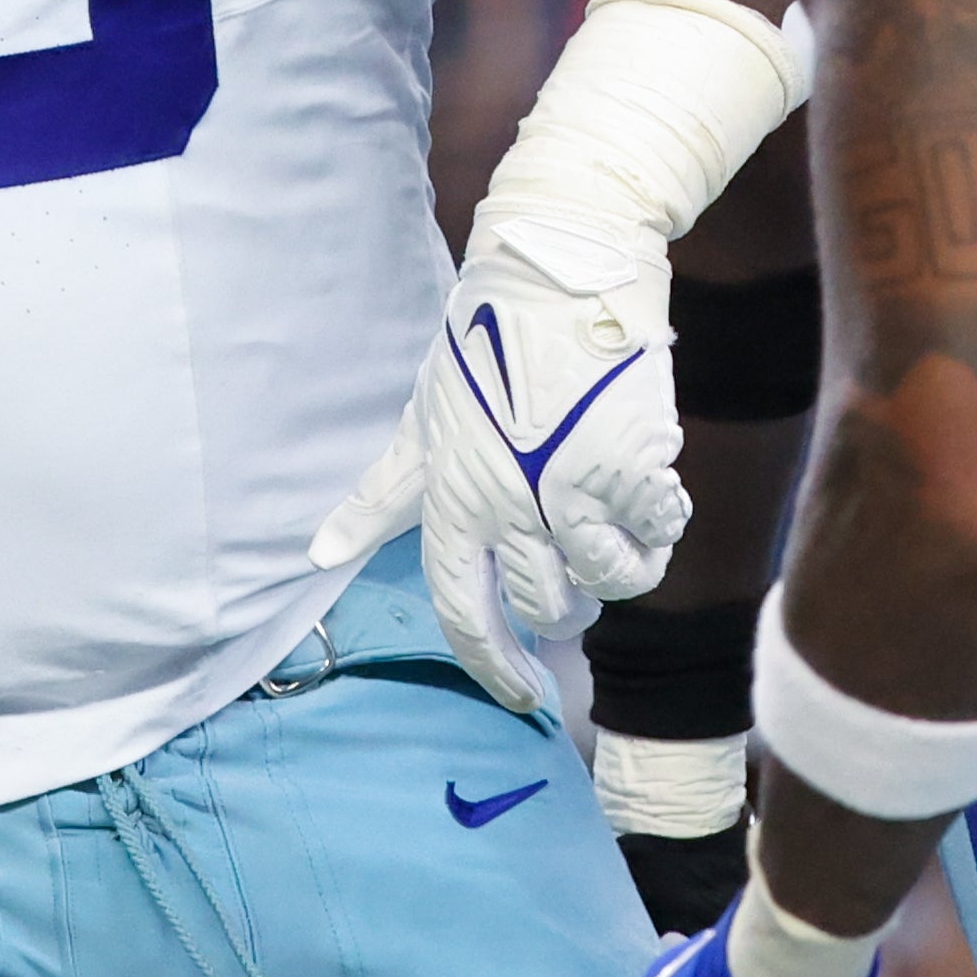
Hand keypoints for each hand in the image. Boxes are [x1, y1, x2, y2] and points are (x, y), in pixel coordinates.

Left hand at [316, 212, 693, 716]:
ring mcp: (575, 491)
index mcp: (452, 500)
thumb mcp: (420, 423)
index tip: (522, 697)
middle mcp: (511, 507)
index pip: (463, 611)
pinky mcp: (633, 469)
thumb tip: (319, 552)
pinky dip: (657, 527)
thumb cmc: (480, 348)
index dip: (493, 666)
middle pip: (546, 607)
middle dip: (564, 606)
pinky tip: (647, 493)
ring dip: (618, 567)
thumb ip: (380, 498)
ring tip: (614, 527)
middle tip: (573, 566)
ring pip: (608, 582)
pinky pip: (656, 537)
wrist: (558, 279)